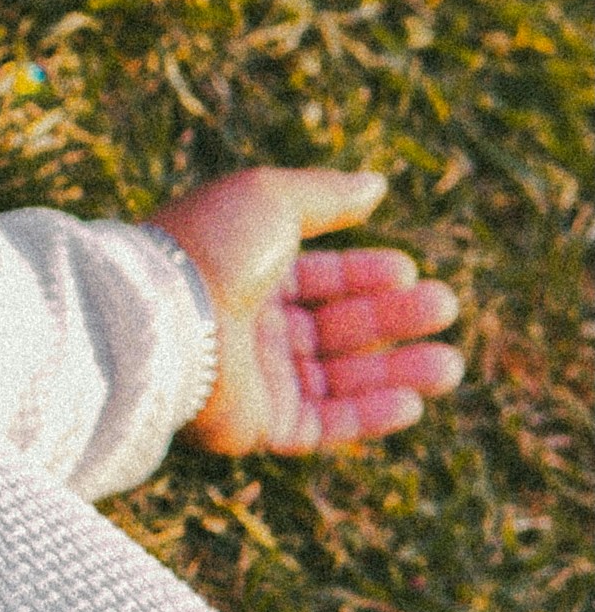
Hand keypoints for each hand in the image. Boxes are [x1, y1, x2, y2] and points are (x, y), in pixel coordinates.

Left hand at [148, 167, 467, 456]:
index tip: (407, 270)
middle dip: (394, 318)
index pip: (318, 277)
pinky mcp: (258, 425)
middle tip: (445, 307)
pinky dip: (369, 417)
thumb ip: (326, 194)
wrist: (161, 320)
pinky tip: (412, 401)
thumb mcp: (270, 199)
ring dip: (398, 372)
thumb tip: (375, 186)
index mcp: (242, 271)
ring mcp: (253, 378)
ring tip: (449, 364)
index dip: (364, 273)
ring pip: (340, 379)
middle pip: (336, 326)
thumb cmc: (210, 250)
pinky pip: (324, 425)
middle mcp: (248, 326)